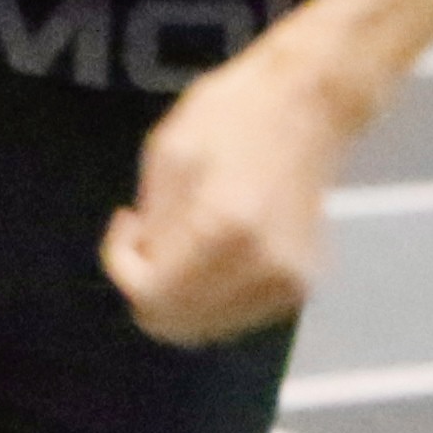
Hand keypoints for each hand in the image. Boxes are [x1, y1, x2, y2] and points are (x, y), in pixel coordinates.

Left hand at [96, 35, 370, 345]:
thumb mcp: (166, 155)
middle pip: (177, 324)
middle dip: (149, 286)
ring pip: (205, 326)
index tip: (128, 224)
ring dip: (182, 292)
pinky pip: (234, 315)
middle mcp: (262, 266)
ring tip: (186, 237)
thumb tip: (145, 265)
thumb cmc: (234, 115)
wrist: (309, 106)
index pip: (150, 293)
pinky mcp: (302, 285)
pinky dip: (212, 293)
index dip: (122, 264)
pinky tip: (213, 248)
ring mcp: (288, 281)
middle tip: (149, 237)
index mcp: (222, 228)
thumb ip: (151, 222)